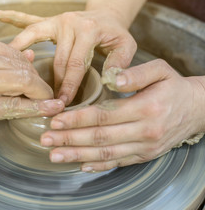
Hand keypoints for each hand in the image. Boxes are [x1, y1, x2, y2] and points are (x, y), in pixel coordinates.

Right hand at [0, 9, 136, 105]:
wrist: (107, 14)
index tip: (62, 103)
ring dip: (24, 54)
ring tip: (12, 71)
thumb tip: (112, 80)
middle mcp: (69, 22)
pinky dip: (13, 17)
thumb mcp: (126, 46)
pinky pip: (28, 19)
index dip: (68, 86)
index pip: (75, 64)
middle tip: (43, 100)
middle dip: (50, 82)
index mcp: (88, 31)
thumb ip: (120, 63)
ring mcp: (56, 20)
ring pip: (34, 38)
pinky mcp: (48, 20)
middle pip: (55, 58)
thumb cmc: (115, 34)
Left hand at [40, 59, 204, 170]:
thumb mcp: (161, 70)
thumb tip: (113, 78)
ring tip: (55, 155)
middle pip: (99, 137)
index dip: (77, 119)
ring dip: (77, 155)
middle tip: (46, 139)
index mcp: (145, 108)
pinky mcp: (144, 155)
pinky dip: (98, 165)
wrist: (198, 110)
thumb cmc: (174, 87)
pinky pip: (118, 162)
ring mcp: (144, 147)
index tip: (56, 120)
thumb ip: (136, 73)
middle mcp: (144, 132)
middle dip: (69, 139)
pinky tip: (80, 165)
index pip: (104, 115)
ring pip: (106, 153)